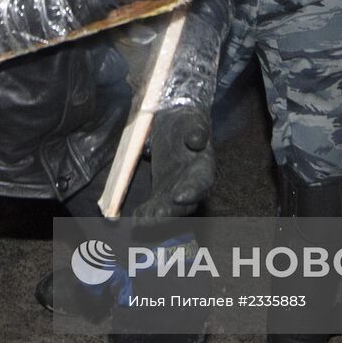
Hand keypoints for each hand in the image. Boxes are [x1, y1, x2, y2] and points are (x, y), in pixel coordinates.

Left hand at [134, 104, 212, 218]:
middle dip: (171, 211)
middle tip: (157, 218)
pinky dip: (147, 212)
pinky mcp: (163, 192)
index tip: (179, 197)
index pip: (202, 182)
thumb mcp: (192, 120)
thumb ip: (196, 129)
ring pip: (170, 207)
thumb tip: (196, 139)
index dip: (192, 191)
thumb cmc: (186, 122)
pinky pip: (156, 205)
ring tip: (144, 222)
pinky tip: (137, 217)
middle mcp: (193, 184)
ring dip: (157, 216)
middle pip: (185, 202)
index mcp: (204, 166)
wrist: (174, 124)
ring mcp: (177, 190)